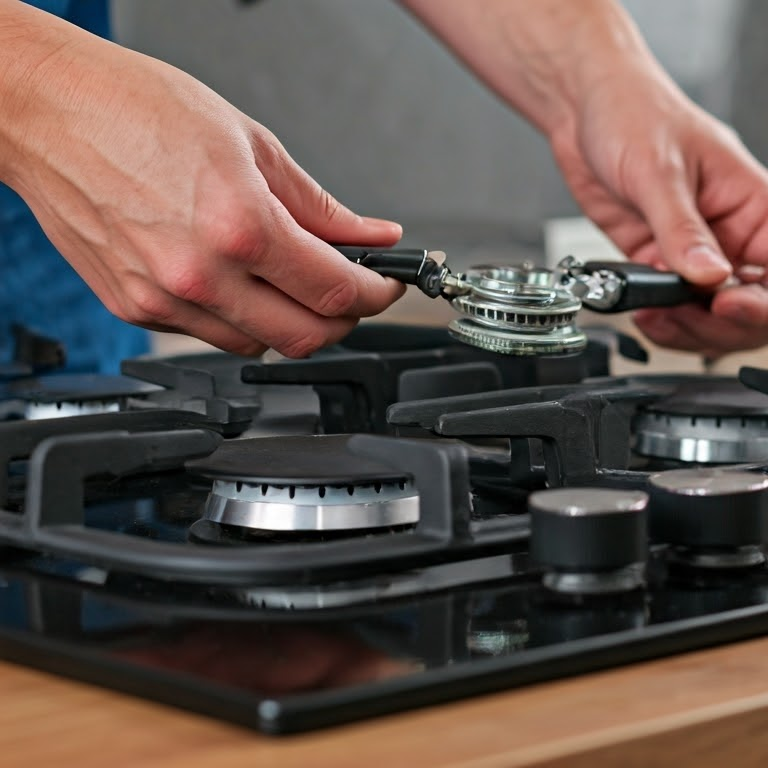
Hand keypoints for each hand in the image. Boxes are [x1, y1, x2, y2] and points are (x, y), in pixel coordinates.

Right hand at [0, 16, 404, 357]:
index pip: (337, 292)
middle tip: (352, 289)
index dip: (377, 294)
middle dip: (343, 318)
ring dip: (289, 321)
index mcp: (240, 226)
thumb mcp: (252, 144)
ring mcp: (163, 298)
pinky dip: (237, 315)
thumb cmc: (133, 108)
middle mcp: (201, 273)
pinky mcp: (133, 307)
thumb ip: (321, 205)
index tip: (387, 283)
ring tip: (291, 278)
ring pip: (258, 344)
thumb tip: (372, 234)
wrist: (46, 109)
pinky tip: (236, 276)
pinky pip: (206, 333)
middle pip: (306, 337)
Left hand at [549, 71, 767, 357]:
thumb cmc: (637, 112)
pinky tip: (644, 312)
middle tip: (684, 314)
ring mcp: (702, 260)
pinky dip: (664, 325)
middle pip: (761, 315)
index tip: (729, 306)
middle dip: (725, 327)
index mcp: (760, 210)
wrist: (585, 108)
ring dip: (691, 332)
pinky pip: (678, 315)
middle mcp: (738, 241)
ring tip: (657, 316)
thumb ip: (683, 228)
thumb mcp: (660, 168)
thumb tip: (710, 277)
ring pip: (719, 325)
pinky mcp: (664, 269)